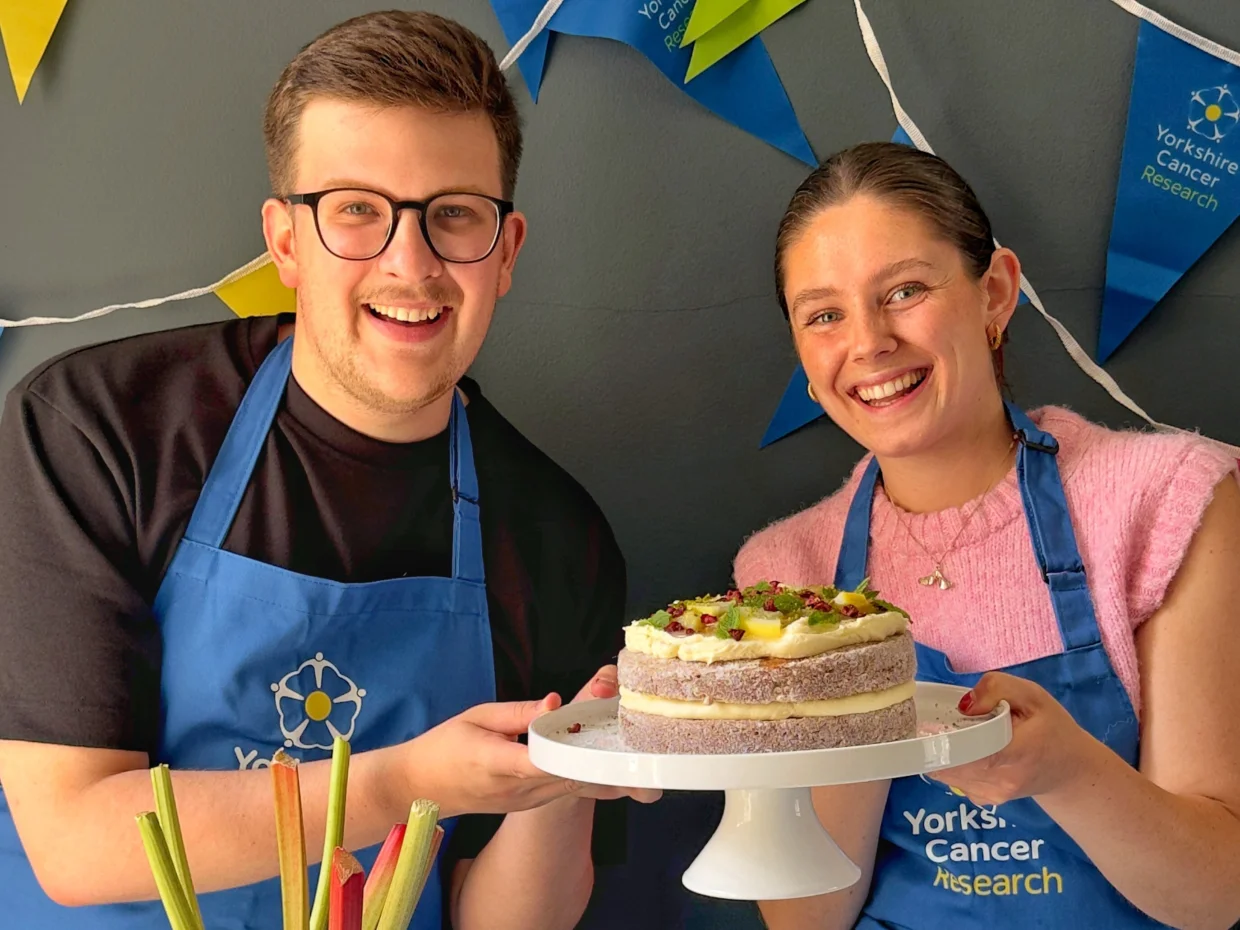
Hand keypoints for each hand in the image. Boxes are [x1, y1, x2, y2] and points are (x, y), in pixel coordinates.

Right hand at [397, 668, 657, 817]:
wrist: (419, 788)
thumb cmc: (444, 746)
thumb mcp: (476, 717)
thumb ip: (518, 713)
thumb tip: (555, 702)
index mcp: (497, 764)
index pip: (542, 761)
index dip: (573, 749)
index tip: (602, 728)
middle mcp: (517, 791)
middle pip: (570, 775)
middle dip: (604, 754)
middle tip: (637, 733)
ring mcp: (525, 802)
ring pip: (574, 786)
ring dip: (603, 768)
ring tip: (635, 745)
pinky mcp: (530, 805)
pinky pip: (567, 790)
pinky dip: (590, 775)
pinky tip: (612, 761)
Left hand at [932, 672, 1102, 806]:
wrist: (1070, 769)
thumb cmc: (1051, 728)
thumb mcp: (1032, 696)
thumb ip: (996, 689)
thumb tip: (964, 705)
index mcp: (1014, 753)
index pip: (967, 753)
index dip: (941, 740)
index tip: (929, 723)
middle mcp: (1000, 781)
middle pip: (948, 764)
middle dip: (936, 742)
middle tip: (939, 721)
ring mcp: (992, 795)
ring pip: (946, 774)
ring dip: (942, 752)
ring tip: (955, 733)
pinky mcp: (985, 800)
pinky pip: (954, 780)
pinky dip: (950, 764)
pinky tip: (965, 749)